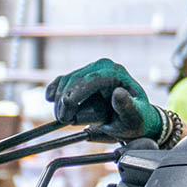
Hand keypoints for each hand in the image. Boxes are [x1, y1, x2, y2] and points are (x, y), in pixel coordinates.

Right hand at [45, 59, 162, 141]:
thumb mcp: (134, 118)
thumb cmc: (137, 119)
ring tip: (64, 118)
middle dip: (65, 101)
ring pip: (66, 81)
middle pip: (74, 80)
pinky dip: (55, 89)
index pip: (89, 80)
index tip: (66, 115)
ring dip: (60, 100)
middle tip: (64, 120)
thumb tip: (118, 92)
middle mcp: (103, 66)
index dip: (74, 97)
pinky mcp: (83, 75)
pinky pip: (63, 80)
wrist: (135, 118)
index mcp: (116, 73)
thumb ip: (127, 107)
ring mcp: (92, 69)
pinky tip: (50, 98)